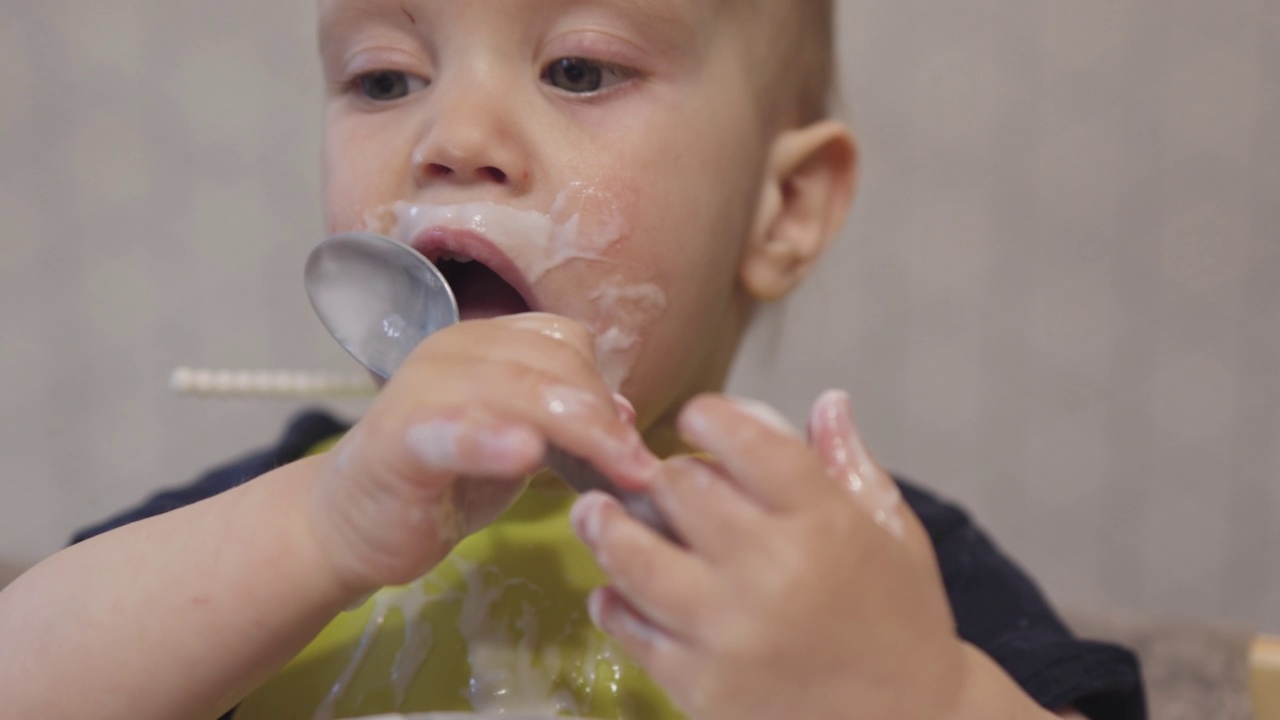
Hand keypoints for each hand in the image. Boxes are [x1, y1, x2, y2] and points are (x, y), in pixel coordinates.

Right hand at [308, 313, 658, 592]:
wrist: (352, 524)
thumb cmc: (440, 479)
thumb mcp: (514, 442)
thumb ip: (562, 423)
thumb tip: (625, 414)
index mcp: (484, 343)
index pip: (564, 343)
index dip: (605, 389)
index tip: (635, 445)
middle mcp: (453, 351)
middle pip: (550, 365)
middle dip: (604, 419)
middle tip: (643, 471)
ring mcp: (422, 392)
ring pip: (516, 391)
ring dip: (575, 431)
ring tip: (616, 472)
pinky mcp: (399, 442)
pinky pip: (450, 431)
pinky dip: (489, 438)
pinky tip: (524, 453)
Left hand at [570, 391, 970, 719]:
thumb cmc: (900, 619)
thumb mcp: (894, 533)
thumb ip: (850, 465)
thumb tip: (827, 400)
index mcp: (824, 523)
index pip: (748, 442)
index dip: (710, 416)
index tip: (696, 416)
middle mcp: (772, 571)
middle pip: (680, 490)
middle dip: (663, 474)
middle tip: (656, 477)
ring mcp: (729, 633)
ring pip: (636, 559)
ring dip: (608, 528)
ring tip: (595, 511)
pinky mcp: (703, 688)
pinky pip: (634, 632)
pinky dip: (615, 605)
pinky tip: (613, 589)